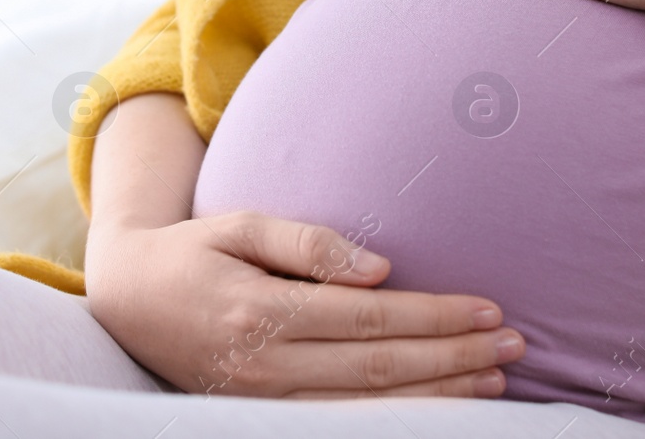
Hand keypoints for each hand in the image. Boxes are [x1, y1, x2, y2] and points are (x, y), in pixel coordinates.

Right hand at [85, 210, 523, 398]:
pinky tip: (443, 408)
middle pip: (383, 367)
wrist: (128, 301)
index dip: (436, 315)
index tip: (489, 307)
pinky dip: (401, 418)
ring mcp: (265, 403)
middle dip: (455, 355)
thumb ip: (306, 242)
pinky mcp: (264, 418)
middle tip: (516, 343)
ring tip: (497, 379)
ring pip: (372, 408)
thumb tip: (381, 269)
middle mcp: (267, 367)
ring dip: (441, 394)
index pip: (372, 318)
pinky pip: (344, 425)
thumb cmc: (192, 251)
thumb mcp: (238, 224)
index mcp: (263, 312)